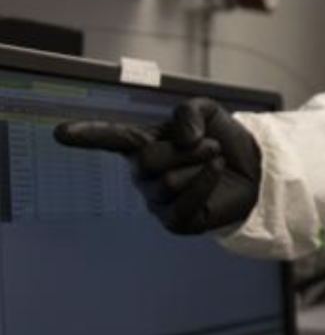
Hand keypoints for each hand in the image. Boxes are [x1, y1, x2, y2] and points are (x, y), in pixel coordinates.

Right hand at [54, 97, 261, 234]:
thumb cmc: (222, 139)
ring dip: (200, 163)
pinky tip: (217, 171)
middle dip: (186, 149)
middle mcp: (145, 175)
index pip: (111, 139)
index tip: (61, 133)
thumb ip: (189, 112)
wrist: (253, 167)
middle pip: (148, 161)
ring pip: (168, 182)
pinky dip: (205, 181)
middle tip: (210, 144)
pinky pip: (184, 204)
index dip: (88, 135)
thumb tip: (184, 137)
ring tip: (215, 158)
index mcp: (145, 145)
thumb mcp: (208, 111)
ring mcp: (158, 201)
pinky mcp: (177, 222)